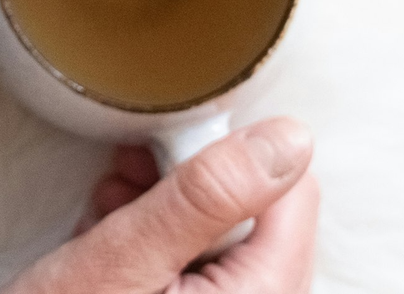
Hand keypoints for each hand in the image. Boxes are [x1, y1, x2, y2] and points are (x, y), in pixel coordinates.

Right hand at [0, 119, 318, 293]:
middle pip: (255, 212)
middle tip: (128, 181)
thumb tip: (286, 139)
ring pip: (223, 233)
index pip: (291, 193)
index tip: (169, 150)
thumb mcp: (126, 258)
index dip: (229, 156)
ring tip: (111, 209)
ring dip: (166, 207)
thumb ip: (206, 198)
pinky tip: (113, 236)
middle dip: (188, 183)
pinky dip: (157, 239)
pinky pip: (200, 263)